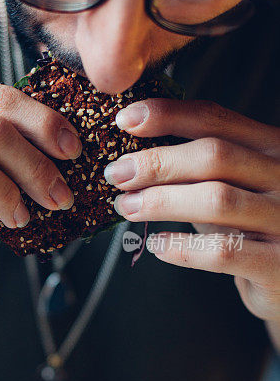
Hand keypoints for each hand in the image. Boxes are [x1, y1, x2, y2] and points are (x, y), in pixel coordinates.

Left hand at [103, 98, 279, 323]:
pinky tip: (157, 245)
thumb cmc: (251, 227)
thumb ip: (197, 168)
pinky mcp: (278, 265)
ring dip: (162, 202)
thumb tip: (132, 154)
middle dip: (157, 163)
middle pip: (215, 156)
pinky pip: (222, 252)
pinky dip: (181, 248)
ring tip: (126, 207)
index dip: (167, 115)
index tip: (124, 119)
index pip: (216, 119)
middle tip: (117, 174)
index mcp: (272, 148)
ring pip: (217, 200)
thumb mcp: (230, 187)